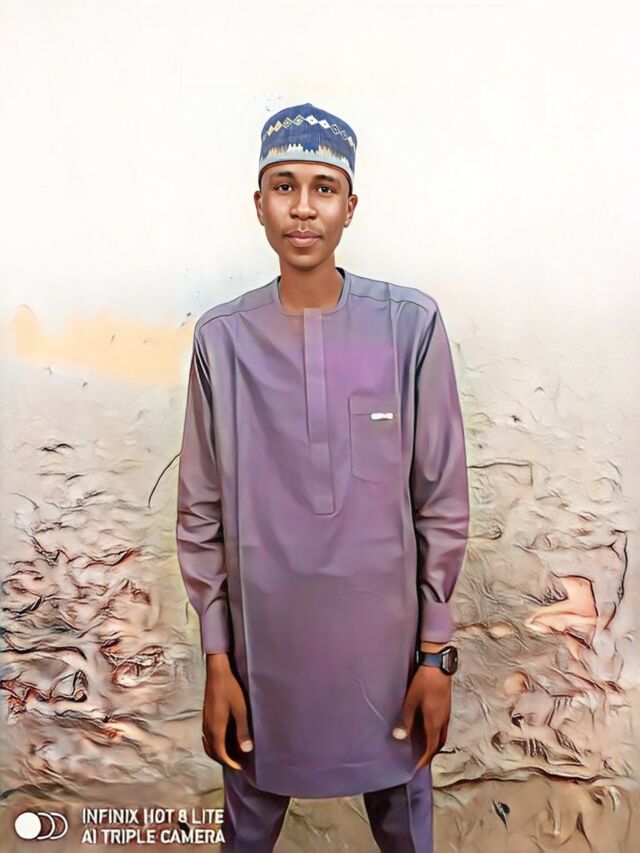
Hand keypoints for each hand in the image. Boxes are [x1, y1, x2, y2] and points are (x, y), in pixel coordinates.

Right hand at [202, 653, 252, 770]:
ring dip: (218, 752)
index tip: (241, 768)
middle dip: (224, 760)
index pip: (221, 754)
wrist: (217, 672)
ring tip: (231, 754)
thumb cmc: (231, 689)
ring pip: (208, 744)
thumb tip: (246, 750)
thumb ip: (243, 730)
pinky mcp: (206, 715)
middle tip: (237, 763)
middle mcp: (208, 728)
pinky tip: (224, 739)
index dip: (231, 763)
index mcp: (216, 729)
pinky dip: (214, 743)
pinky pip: (207, 736)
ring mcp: (205, 721)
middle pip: (213, 751)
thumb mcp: (240, 710)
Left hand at [392, 665, 451, 770]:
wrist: (438, 665)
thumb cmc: (424, 681)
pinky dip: (436, 734)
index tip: (417, 767)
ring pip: (443, 735)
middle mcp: (443, 720)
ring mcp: (446, 713)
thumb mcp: (411, 701)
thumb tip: (401, 736)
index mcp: (435, 721)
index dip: (424, 759)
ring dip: (434, 744)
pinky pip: (443, 726)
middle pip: (439, 744)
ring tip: (423, 747)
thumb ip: (406, 719)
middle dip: (431, 754)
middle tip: (420, 760)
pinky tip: (427, 729)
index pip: (431, 747)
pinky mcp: (446, 706)